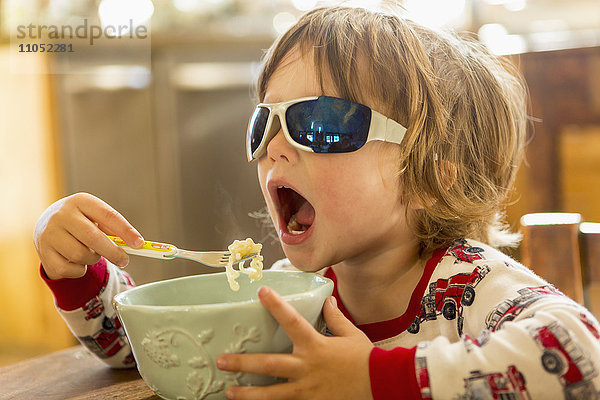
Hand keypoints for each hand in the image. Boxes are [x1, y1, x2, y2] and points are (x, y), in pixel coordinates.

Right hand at [34, 192, 143, 279]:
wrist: (47, 225)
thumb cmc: (82, 222)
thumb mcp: (95, 217)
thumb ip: (114, 229)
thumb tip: (136, 244)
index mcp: (80, 201)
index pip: (107, 215)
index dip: (125, 231)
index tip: (139, 243)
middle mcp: (62, 215)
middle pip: (93, 238)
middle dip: (113, 252)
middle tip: (124, 260)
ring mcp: (49, 233)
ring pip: (81, 255)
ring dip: (93, 259)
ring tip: (92, 253)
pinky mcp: (43, 252)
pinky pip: (68, 270)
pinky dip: (79, 271)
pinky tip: (78, 262)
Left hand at [217, 286, 373, 399]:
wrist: (381, 384)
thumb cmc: (366, 359)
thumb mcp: (351, 335)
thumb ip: (335, 318)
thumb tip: (327, 300)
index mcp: (315, 345)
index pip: (292, 320)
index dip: (275, 305)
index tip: (260, 291)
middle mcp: (306, 367)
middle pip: (269, 365)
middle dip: (243, 363)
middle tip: (221, 360)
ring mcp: (306, 389)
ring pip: (272, 394)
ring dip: (248, 394)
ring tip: (228, 392)